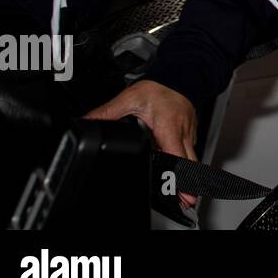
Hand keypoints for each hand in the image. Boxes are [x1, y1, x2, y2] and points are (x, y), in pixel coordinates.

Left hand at [85, 80, 198, 208]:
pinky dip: (187, 165)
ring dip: (189, 177)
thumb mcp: (129, 98)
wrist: (180, 75)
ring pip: (191, 160)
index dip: (180, 177)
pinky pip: (189, 152)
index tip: (185, 194)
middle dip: (189, 185)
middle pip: (189, 164)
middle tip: (188, 202)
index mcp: (168, 127)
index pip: (176, 156)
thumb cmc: (161, 87)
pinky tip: (181, 174)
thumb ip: (107, 112)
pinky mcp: (189, 134)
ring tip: (186, 196)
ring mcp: (188, 134)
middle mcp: (181, 133)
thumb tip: (86, 122)